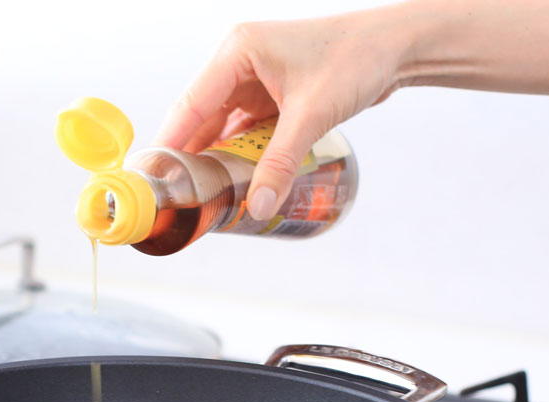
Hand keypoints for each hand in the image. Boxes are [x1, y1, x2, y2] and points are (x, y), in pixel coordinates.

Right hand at [154, 8, 408, 219]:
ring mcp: (255, 80)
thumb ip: (280, 165)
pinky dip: (240, 155)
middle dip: (191, 157)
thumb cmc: (355, 60)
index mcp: (238, 51)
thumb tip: (257, 207)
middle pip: (202, 118)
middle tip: (177, 195)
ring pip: (223, 127)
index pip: (191, 104)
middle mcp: (240, 63)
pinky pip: (245, 131)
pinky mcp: (271, 96)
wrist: (395, 48)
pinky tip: (233, 180)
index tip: (153, 176)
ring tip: (200, 195)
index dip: (170, 143)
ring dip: (216, 159)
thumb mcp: (310, 116)